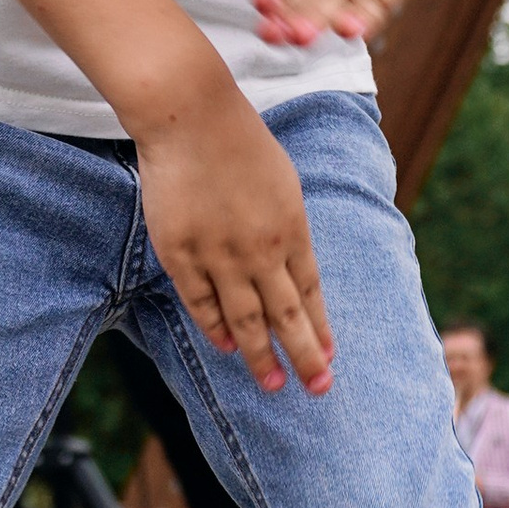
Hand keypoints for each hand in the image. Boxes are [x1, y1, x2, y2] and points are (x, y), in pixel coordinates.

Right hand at [135, 94, 334, 394]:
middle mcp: (260, 250)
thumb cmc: (240, 142)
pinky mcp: (181, 253)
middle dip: (303, 357)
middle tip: (316, 390)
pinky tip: (225, 346)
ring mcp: (219, 255)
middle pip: (286, 316)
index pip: (310, 293)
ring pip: (244, 320)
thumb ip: (288, 229)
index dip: (319, 329)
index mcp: (291, 229)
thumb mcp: (283, 184)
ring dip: (260, 356)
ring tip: (271, 384)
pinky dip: (214, 328)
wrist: (191, 117)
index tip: (327, 359)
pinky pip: (200, 303)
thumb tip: (293, 269)